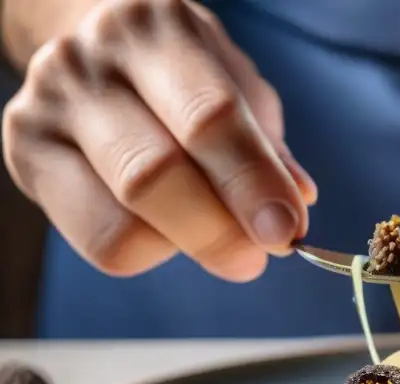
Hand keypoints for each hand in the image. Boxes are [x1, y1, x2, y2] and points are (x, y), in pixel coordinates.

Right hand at [2, 0, 316, 279]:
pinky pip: (101, 240)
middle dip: (219, 230)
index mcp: (156, 32)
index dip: (252, 183)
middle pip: (154, 173)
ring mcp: (46, 111)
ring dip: (189, 245)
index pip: (207, 116)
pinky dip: (151, 251)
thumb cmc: (182, 81)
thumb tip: (295, 205)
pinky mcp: (26, 159)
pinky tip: (169, 231)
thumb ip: (268, 150)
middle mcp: (87, 63)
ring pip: (124, 216)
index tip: (286, 230)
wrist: (97, 55)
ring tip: (221, 242)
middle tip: (257, 257)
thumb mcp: (238, 93)